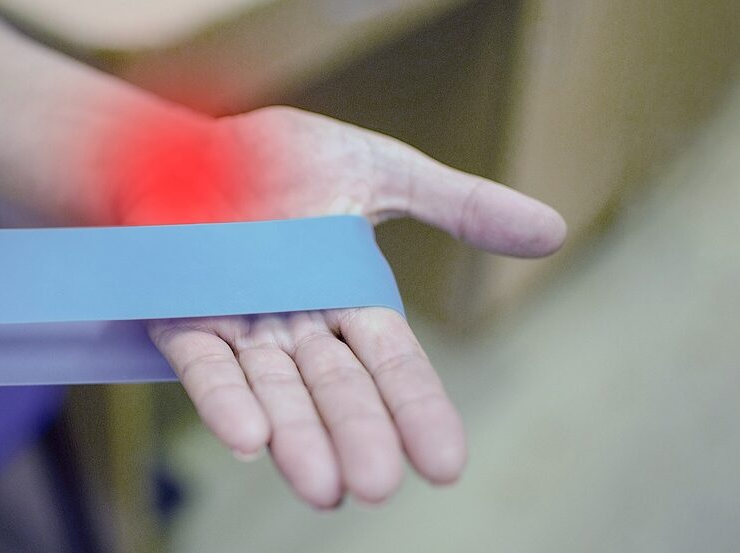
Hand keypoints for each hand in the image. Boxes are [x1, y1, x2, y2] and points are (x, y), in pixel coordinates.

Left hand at [140, 106, 565, 507]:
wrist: (186, 140)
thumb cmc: (287, 160)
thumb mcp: (385, 172)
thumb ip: (462, 205)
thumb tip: (555, 228)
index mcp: (350, 298)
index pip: (394, 363)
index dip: (417, 410)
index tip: (446, 464)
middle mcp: (300, 326)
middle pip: (337, 389)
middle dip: (358, 435)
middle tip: (378, 485)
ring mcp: (241, 326)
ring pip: (276, 392)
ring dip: (297, 439)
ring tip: (323, 487)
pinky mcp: (184, 318)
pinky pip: (205, 366)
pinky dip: (226, 402)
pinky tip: (248, 441)